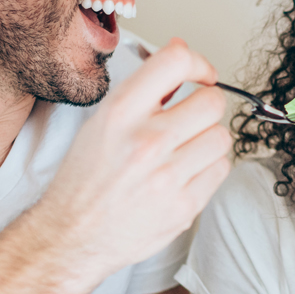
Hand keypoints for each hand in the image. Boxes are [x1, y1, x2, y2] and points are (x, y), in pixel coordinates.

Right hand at [29, 38, 232, 275]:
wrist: (72, 235)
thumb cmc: (85, 179)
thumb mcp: (103, 123)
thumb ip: (144, 92)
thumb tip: (182, 58)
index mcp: (120, 114)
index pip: (176, 62)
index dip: (198, 64)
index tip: (202, 76)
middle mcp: (145, 142)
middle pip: (212, 102)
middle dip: (205, 107)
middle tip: (190, 120)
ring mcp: (167, 176)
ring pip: (221, 137)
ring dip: (208, 140)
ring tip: (186, 151)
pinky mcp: (184, 206)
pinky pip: (221, 170)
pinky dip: (208, 169)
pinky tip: (186, 174)